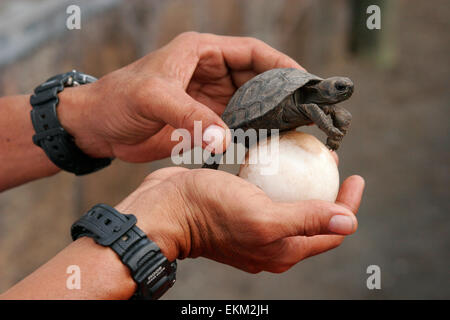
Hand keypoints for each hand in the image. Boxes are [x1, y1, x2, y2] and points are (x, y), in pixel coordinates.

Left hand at [58, 32, 303, 161]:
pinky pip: (235, 126)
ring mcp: (208, 99)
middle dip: (283, 93)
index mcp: (201, 52)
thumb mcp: (152, 99)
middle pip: (257, 79)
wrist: (96, 127)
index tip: (304, 82)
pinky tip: (269, 144)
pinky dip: (252, 134)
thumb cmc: (117, 101)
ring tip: (297, 129)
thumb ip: (189, 117)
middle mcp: (209, 73)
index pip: (251, 52)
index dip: (281, 64)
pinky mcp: (202, 122)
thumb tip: (224, 140)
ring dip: (271, 116)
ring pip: (250, 104)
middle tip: (308, 111)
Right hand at [116, 165, 363, 273]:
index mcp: (283, 250)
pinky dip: (278, 177)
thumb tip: (351, 223)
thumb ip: (308, 220)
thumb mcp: (264, 217)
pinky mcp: (239, 208)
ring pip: (290, 203)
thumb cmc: (212, 213)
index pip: (331, 232)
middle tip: (331, 159)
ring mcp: (255, 226)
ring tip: (309, 153)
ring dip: (304, 181)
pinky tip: (277, 156)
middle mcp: (272, 242)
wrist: (165, 208)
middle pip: (313, 217)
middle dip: (329, 191)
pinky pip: (268, 193)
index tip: (355, 176)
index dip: (348, 206)